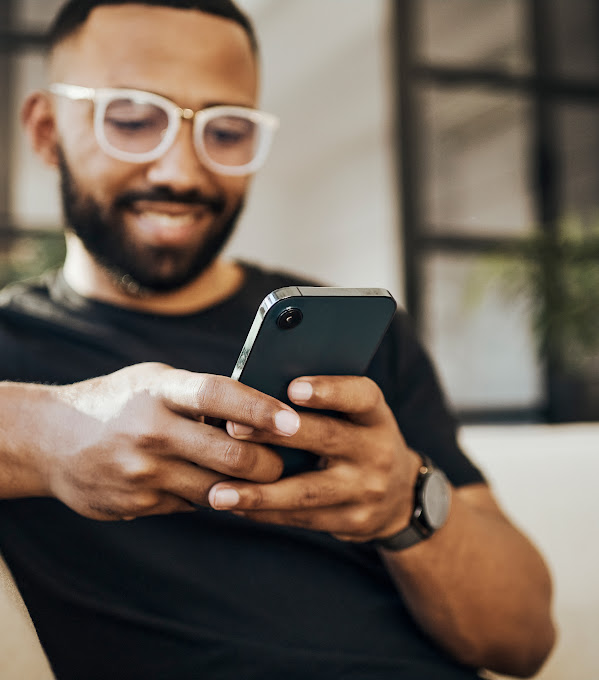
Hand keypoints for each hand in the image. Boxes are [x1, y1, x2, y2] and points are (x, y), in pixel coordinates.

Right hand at [36, 363, 299, 519]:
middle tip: (285, 460)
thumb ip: (200, 395)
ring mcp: (143, 472)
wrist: (52, 440)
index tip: (294, 420)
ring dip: (246, 487)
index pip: (219, 395)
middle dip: (269, 463)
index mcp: (160, 390)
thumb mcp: (154, 382)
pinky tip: (214, 486)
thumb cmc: (120, 402)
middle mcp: (151, 430)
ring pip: (219, 489)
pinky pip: (193, 505)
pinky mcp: (138, 504)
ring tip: (261, 477)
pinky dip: (211, 497)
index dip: (260, 409)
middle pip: (230, 454)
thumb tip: (261, 412)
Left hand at [208, 376, 421, 541]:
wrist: (399, 497)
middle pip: (326, 438)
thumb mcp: (355, 416)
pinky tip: (233, 506)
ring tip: (219, 493)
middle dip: (277, 436)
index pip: (360, 396)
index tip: (293, 389)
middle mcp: (377, 451)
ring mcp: (367, 490)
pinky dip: (264, 513)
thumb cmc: (357, 439)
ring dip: (260, 492)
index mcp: (375, 414)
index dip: (329, 391)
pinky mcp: (352, 521)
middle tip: (233, 429)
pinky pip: (302, 518)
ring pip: (308, 490)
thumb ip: (320, 404)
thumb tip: (256, 394)